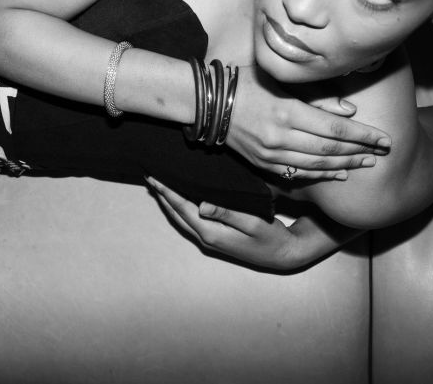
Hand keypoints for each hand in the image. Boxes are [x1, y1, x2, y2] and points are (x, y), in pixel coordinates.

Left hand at [146, 177, 346, 270]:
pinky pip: (191, 219)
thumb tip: (201, 205)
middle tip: (149, 176)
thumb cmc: (270, 237)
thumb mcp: (252, 222)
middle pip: (177, 213)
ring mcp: (210, 239)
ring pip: (182, 217)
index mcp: (211, 232)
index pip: (182, 208)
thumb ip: (227, 213)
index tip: (154, 177)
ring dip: (169, 201)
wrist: (283, 255)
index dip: (167, 192)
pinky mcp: (216, 237)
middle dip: (162, 195)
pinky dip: (181, 207)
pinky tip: (180, 198)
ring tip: (159, 186)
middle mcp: (206, 237)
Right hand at [223, 65, 390, 180]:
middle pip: (330, 149)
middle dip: (360, 151)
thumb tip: (349, 110)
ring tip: (366, 163)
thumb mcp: (281, 82)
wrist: (209, 104)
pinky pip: (299, 173)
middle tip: (383, 153)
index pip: (335, 127)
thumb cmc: (246, 84)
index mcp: (288, 111)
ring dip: (345, 165)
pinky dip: (321, 175)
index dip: (363, 135)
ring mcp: (271, 154)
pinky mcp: (264, 164)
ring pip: (317, 164)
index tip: (384, 138)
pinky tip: (338, 174)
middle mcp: (281, 136)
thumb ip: (316, 96)